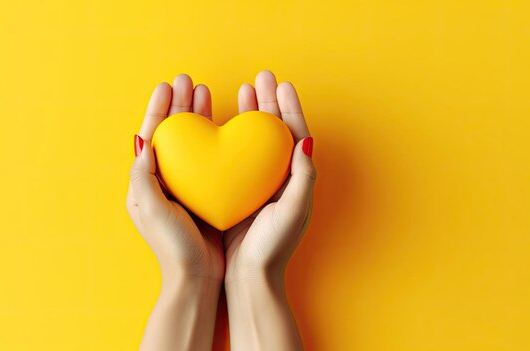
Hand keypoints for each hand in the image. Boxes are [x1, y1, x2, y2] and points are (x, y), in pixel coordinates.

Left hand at [127, 74, 223, 350]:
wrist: (197, 278)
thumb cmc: (172, 246)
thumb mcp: (150, 209)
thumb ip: (143, 175)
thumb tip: (143, 140)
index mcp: (146, 181)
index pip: (151, 135)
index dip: (159, 108)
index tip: (169, 85)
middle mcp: (164, 181)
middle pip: (172, 133)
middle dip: (179, 106)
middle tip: (189, 81)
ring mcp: (186, 187)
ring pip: (190, 142)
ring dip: (196, 117)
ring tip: (206, 93)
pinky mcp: (206, 194)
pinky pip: (208, 158)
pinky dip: (213, 139)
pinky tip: (223, 127)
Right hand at [224, 70, 315, 283]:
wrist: (248, 276)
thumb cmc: (273, 247)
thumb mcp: (293, 210)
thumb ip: (302, 176)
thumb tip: (306, 141)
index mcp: (295, 179)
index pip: (295, 134)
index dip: (289, 107)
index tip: (281, 84)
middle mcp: (279, 177)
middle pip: (275, 131)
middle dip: (269, 102)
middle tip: (260, 77)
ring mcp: (258, 183)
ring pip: (256, 140)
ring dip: (252, 114)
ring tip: (243, 90)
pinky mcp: (239, 191)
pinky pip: (238, 156)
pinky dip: (233, 137)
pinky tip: (224, 124)